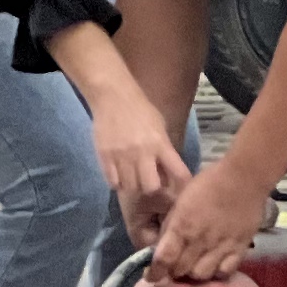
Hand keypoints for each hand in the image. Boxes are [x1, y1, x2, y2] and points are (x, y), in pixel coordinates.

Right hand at [90, 95, 190, 231]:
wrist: (112, 96)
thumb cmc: (141, 109)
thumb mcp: (160, 126)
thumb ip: (165, 150)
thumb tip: (168, 174)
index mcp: (160, 144)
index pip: (178, 173)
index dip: (181, 186)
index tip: (180, 191)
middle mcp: (142, 153)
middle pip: (151, 187)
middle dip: (152, 189)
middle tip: (149, 183)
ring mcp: (121, 156)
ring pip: (130, 188)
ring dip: (134, 186)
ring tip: (134, 179)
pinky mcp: (104, 157)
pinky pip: (113, 182)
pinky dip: (118, 183)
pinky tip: (120, 175)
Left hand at [150, 159, 263, 282]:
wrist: (243, 177)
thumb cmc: (208, 183)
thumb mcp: (180, 201)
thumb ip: (171, 226)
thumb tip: (163, 246)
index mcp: (181, 227)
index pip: (163, 259)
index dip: (155, 272)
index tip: (151, 276)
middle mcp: (199, 241)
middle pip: (180, 271)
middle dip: (173, 271)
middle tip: (175, 266)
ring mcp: (220, 247)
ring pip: (201, 276)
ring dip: (194, 274)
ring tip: (195, 266)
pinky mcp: (239, 249)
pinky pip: (225, 272)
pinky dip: (217, 273)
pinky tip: (215, 266)